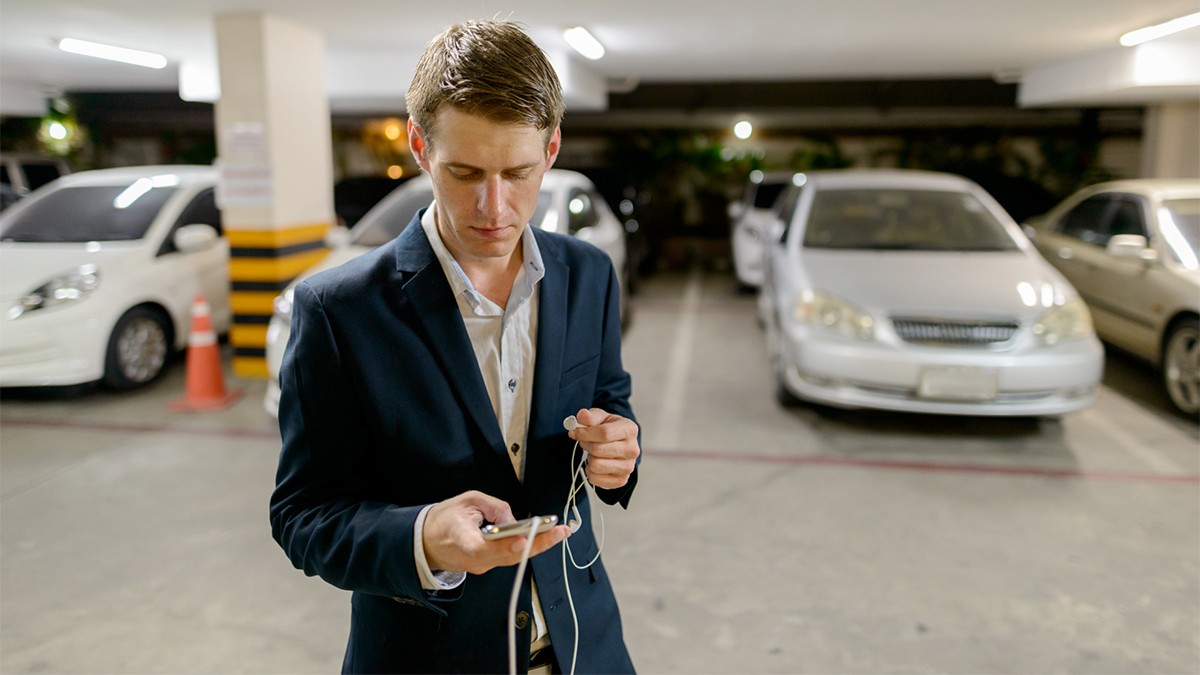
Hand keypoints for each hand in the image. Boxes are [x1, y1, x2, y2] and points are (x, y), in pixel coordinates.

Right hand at [422, 491, 569, 574]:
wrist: (426, 542)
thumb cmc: (445, 520)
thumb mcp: (467, 501)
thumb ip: (494, 507)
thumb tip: (514, 520)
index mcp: (460, 538)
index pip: (483, 548)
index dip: (504, 547)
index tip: (522, 540)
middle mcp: (472, 558)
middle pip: (507, 556)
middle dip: (536, 543)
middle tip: (558, 532)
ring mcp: (480, 566)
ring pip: (512, 559)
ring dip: (537, 546)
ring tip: (559, 532)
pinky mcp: (486, 566)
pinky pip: (509, 558)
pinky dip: (527, 548)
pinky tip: (544, 537)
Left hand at [567, 408, 639, 489]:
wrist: (619, 444)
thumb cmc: (609, 429)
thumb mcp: (601, 417)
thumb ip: (590, 416)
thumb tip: (582, 416)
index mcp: (630, 430)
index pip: (604, 433)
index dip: (584, 433)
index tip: (575, 432)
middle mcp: (632, 449)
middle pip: (598, 450)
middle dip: (585, 445)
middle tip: (585, 442)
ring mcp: (628, 467)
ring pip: (595, 465)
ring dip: (588, 458)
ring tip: (593, 453)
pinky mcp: (621, 480)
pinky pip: (595, 479)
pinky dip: (590, 472)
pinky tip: (596, 464)